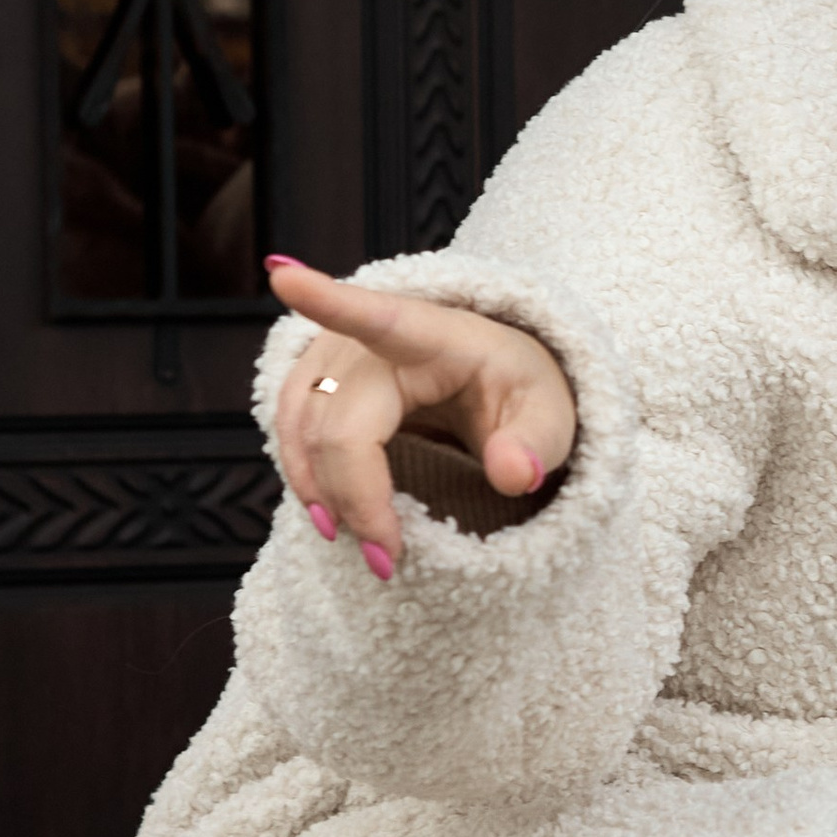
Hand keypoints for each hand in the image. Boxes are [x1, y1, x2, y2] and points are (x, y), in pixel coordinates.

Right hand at [268, 259, 575, 578]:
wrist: (498, 378)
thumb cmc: (521, 390)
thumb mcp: (550, 416)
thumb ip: (536, 445)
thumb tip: (513, 475)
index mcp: (436, 334)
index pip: (380, 316)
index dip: (329, 300)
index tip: (285, 278)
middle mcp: (371, 341)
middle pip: (338, 423)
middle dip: (354, 495)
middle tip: (388, 557)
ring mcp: (334, 358)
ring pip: (302, 431)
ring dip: (321, 494)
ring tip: (362, 544)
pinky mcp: (316, 384)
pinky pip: (291, 433)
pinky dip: (308, 480)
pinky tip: (332, 516)